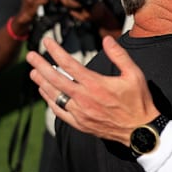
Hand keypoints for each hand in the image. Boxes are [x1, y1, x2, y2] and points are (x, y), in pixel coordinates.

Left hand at [26, 36, 159, 145]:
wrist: (140, 131)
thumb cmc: (139, 101)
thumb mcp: (134, 74)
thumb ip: (119, 55)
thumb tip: (107, 39)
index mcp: (96, 84)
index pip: (69, 64)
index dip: (55, 52)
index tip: (46, 42)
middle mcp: (84, 98)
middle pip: (55, 79)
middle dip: (40, 66)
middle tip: (30, 56)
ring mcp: (80, 113)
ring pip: (54, 96)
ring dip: (42, 83)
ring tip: (33, 72)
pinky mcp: (80, 124)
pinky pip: (59, 112)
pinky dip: (50, 101)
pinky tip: (45, 93)